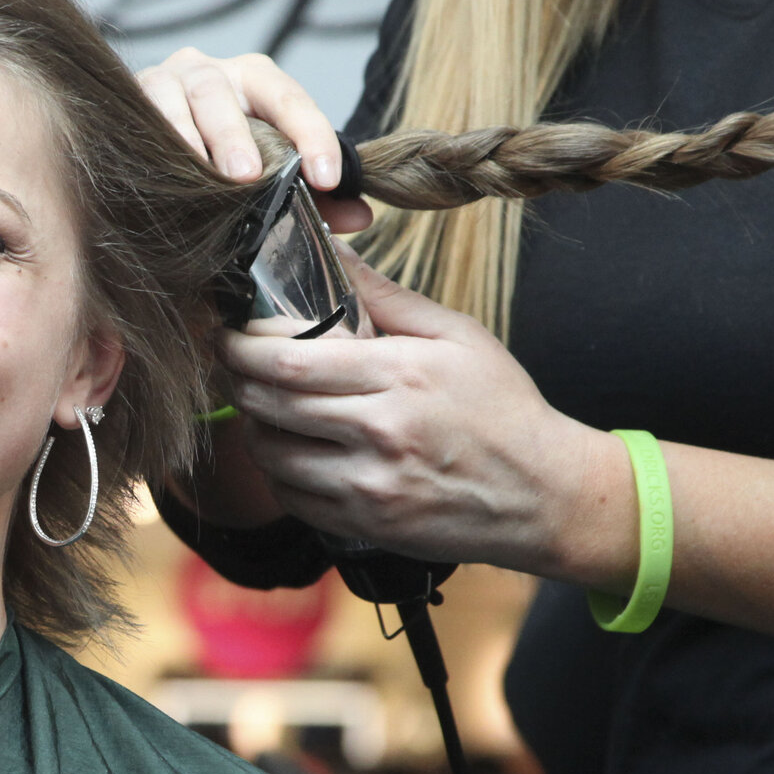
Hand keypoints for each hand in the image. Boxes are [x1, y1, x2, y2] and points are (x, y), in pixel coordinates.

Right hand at [135, 47, 372, 231]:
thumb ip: (318, 196)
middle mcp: (210, 71)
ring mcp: (166, 80)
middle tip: (249, 178)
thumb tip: (359, 217)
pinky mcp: (130, 99)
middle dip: (235, 137)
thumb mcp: (274, 167)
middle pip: (222, 95)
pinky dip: (155, 147)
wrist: (154, 140)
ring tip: (206, 177)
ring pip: (176, 102)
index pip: (290, 98)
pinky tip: (162, 177)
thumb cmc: (225, 153)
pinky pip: (141, 120)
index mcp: (255, 79)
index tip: (328, 178)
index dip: (312, 135)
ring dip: (191, 141)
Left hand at [219, 254, 625, 581]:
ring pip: (271, 454)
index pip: (287, 361)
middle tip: (232, 362)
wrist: (545, 496)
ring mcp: (370, 486)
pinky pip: (291, 497)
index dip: (240, 346)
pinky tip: (292, 447)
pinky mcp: (366, 525)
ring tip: (261, 404)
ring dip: (253, 425)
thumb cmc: (502, 408)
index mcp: (401, 376)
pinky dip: (278, 470)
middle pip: (269, 404)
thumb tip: (332, 249)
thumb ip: (386, 296)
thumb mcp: (457, 336)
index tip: (229, 333)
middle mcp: (380, 433)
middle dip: (236, 379)